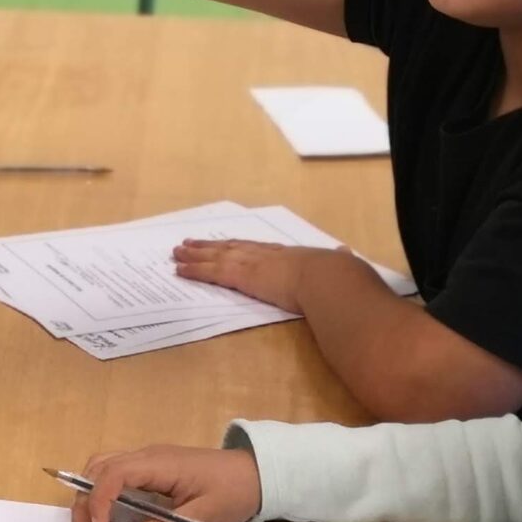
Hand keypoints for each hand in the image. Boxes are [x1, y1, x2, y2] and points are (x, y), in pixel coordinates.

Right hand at [65, 444, 260, 521]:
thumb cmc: (234, 493)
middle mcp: (147, 455)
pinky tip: (105, 515)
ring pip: (102, 466)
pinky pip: (114, 471)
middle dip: (83, 501)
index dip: (98, 502)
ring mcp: (148, 457)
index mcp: (159, 464)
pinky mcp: (151, 466)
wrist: (258, 473)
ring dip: (88, 494)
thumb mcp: (202, 519)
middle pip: (98, 468)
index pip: (113, 475)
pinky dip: (101, 490)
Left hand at [171, 239, 324, 313]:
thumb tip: (345, 252)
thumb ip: (338, 258)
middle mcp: (264, 254)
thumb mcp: (338, 263)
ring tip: (177, 253)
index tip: (223, 243)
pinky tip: (180, 270)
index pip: (254, 247)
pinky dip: (195, 271)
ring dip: (194, 255)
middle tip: (187, 244)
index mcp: (286, 253)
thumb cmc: (337, 274)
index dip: (236, 245)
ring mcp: (252, 263)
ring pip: (215, 257)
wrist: (329, 278)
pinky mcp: (243, 277)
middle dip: (208, 246)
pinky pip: (212, 273)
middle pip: (229, 247)